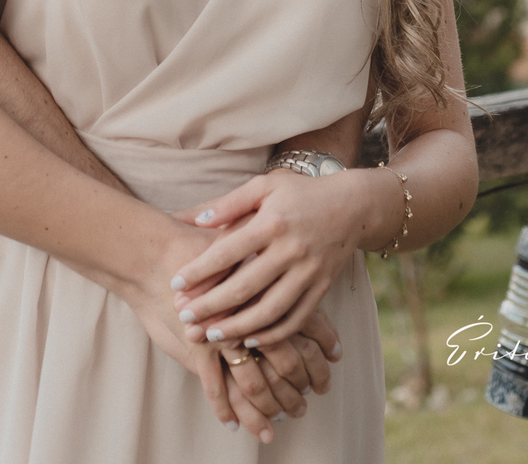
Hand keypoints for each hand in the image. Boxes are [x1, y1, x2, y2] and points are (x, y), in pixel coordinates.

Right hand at [121, 226, 310, 443]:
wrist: (155, 250)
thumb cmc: (201, 241)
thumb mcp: (244, 235)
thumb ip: (272, 255)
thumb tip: (299, 259)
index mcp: (274, 286)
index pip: (311, 325)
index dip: (325, 345)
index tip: (334, 359)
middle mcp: (255, 314)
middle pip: (289, 362)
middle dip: (299, 387)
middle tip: (304, 405)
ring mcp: (227, 334)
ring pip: (255, 383)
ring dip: (265, 406)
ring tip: (272, 425)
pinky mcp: (200, 348)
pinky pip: (216, 387)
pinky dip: (224, 408)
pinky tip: (230, 424)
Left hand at [169, 200, 343, 405]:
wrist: (352, 207)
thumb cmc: (300, 194)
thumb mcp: (264, 187)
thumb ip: (229, 203)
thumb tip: (195, 221)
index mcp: (272, 222)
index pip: (228, 251)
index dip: (199, 270)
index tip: (174, 285)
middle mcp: (291, 250)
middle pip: (245, 286)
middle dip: (211, 306)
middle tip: (184, 319)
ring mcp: (308, 272)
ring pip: (269, 310)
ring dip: (237, 328)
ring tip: (211, 336)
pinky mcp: (321, 289)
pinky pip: (295, 320)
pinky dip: (271, 335)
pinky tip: (249, 340)